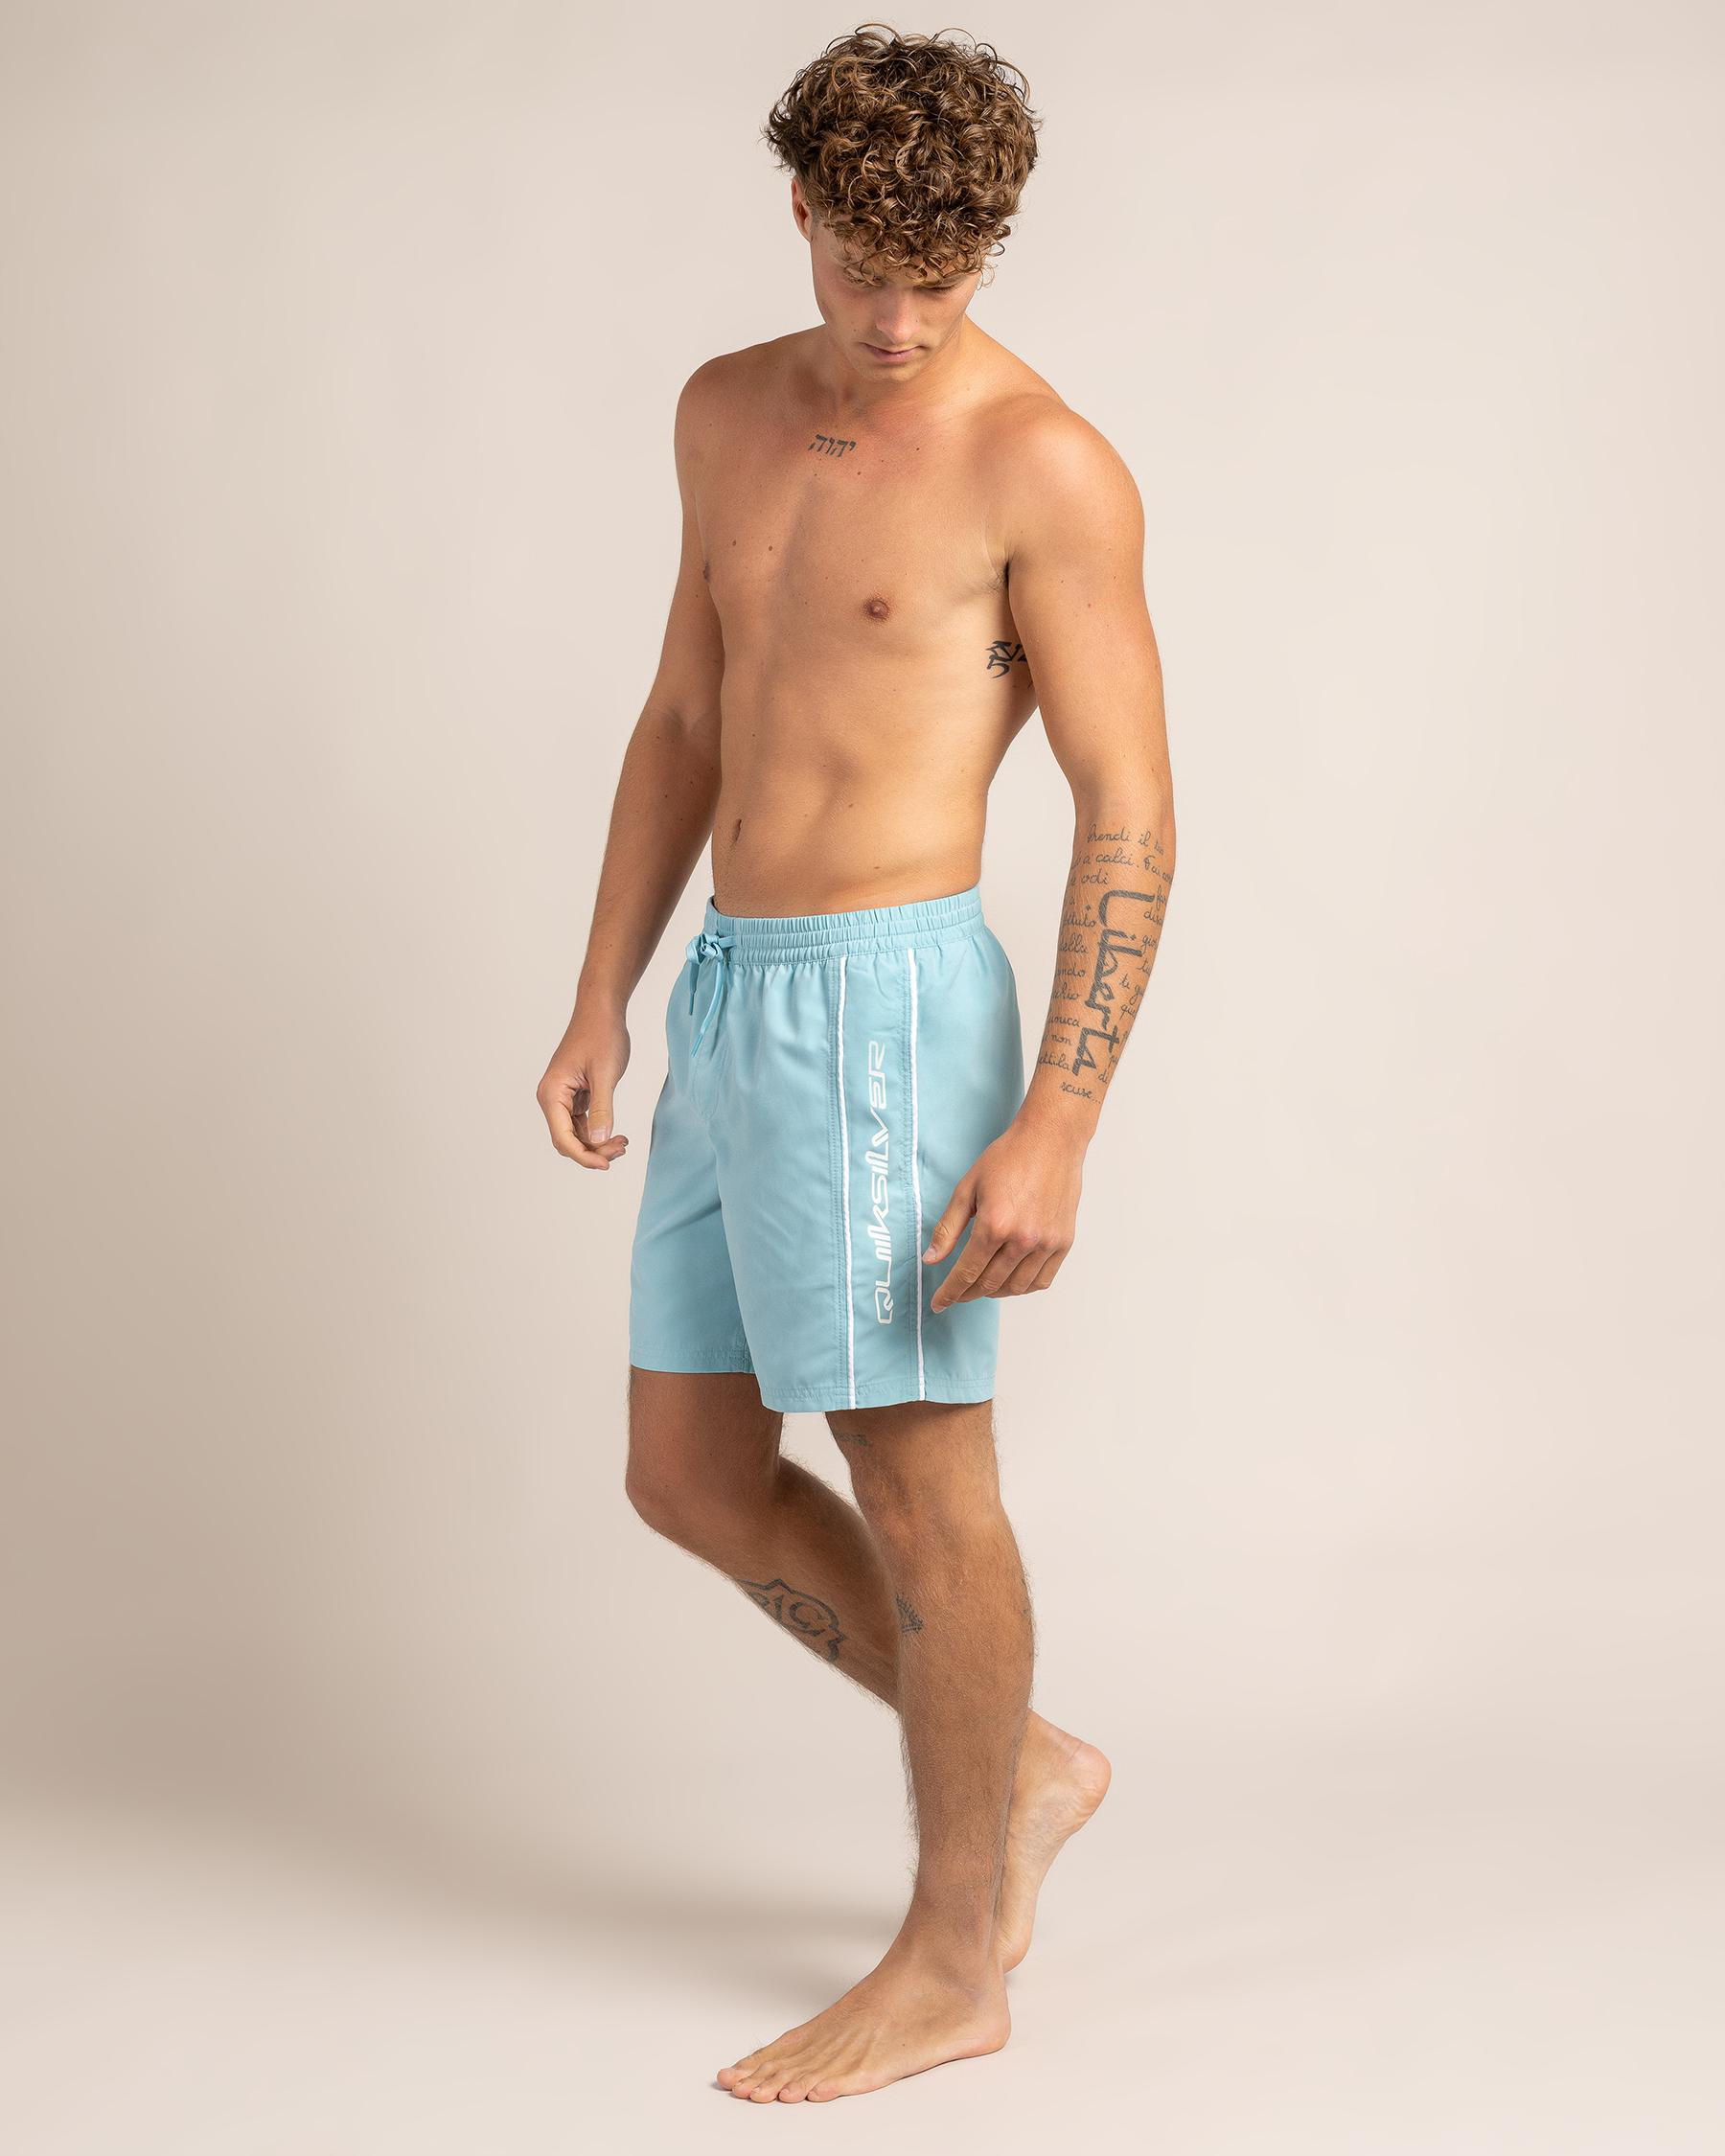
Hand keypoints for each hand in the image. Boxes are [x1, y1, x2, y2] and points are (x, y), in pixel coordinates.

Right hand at [537, 1003, 630, 1168]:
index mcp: (552, 1094)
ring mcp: (563, 1098)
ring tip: (623, 1142)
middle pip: (568, 1140)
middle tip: (621, 1148)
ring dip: (597, 1143)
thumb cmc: (601, 1035)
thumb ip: (602, 1109)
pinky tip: (616, 1134)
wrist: (601, 1012)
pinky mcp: (575, 1096)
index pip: (563, 1138)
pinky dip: (598, 1131)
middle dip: (593, 1150)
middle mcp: (552, 1098)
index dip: (583, 1156)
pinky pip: (583, 1123)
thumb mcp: (605, 1074)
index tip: (606, 1164)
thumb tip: (598, 1140)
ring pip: (576, 1134)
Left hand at [923, 1113, 1084, 1309]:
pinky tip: (1011, 1279)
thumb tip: (931, 1260)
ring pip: (1016, 1287)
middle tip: (957, 1293)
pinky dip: (1023, 1286)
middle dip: (968, 1293)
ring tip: (982, 1285)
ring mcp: (1047, 1243)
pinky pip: (1042, 1280)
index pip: (966, 1273)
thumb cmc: (1008, 1158)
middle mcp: (1023, 1239)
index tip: (939, 1304)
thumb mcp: (968, 1188)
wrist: (1051, 1140)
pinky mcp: (1064, 1242)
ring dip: (994, 1291)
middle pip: (989, 1283)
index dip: (949, 1293)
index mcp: (995, 1225)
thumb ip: (948, 1227)